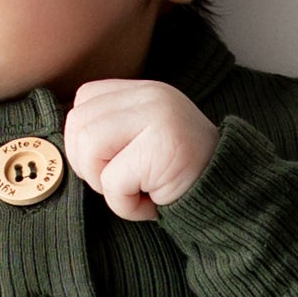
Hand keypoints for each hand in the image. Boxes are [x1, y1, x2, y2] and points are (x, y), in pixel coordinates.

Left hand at [63, 79, 218, 221]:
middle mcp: (150, 96)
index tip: (109, 162)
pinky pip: (112, 181)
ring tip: (136, 190)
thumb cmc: (179, 175)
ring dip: (105, 185)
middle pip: (77, 124)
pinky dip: (125, 205)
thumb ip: (112, 129)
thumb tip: (69, 141)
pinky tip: (151, 203)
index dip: (83, 138)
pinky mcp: (162, 147)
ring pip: (89, 149)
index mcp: (142, 91)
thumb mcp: (144, 139)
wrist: (228, 194)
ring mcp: (158, 117)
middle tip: (121, 181)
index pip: (83, 100)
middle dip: (88, 164)